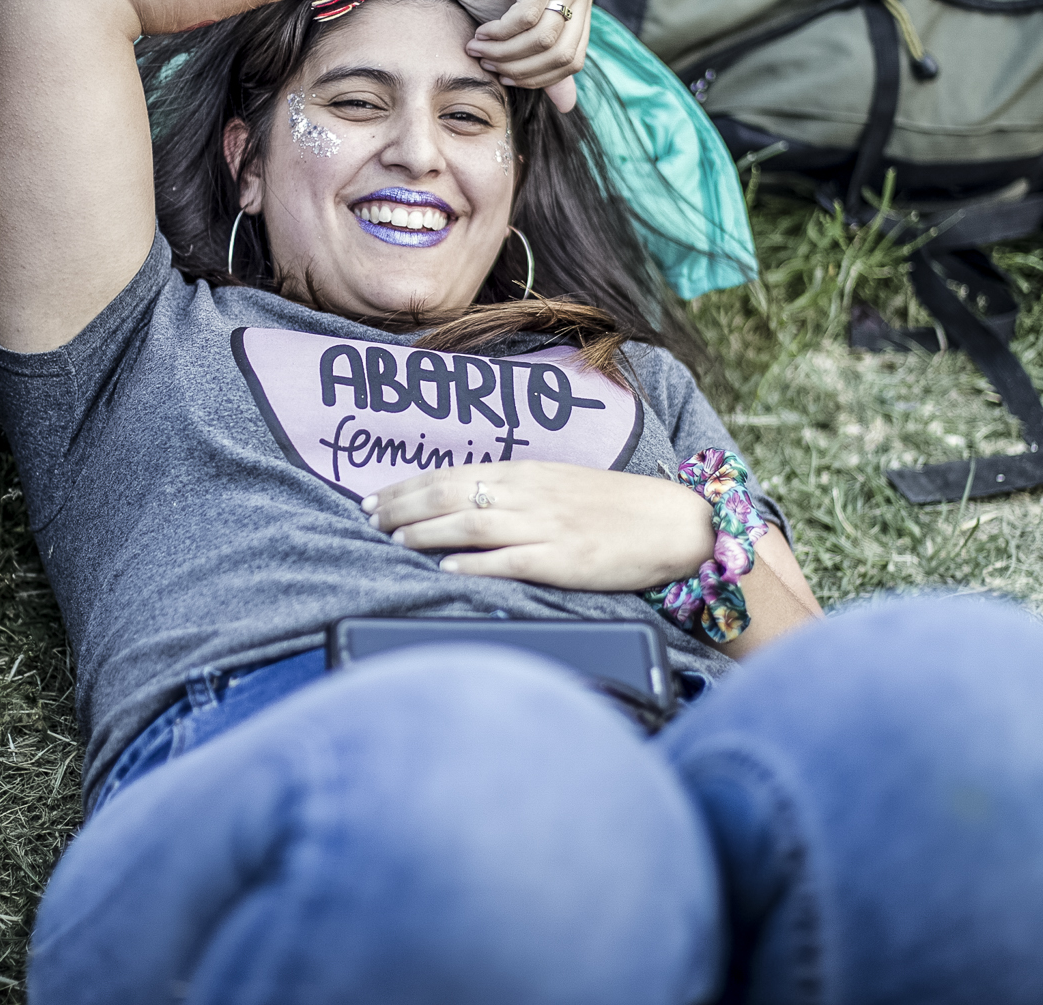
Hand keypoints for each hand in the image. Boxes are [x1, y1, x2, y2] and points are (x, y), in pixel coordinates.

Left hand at [361, 461, 713, 592]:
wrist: (674, 524)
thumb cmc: (617, 507)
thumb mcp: (560, 486)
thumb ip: (516, 492)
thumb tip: (466, 503)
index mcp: (528, 473)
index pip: (453, 474)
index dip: (408, 486)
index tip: (374, 497)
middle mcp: (531, 494)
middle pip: (451, 494)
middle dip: (404, 506)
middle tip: (369, 517)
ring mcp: (546, 526)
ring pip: (471, 524)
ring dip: (427, 532)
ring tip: (393, 539)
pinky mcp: (564, 559)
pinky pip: (510, 560)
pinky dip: (474, 564)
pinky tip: (446, 568)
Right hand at [410, 0, 593, 111]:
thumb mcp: (514, 34)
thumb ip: (541, 64)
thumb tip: (569, 106)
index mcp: (581, 2)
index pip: (573, 61)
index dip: (536, 79)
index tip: (502, 76)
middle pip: (563, 53)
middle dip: (520, 68)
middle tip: (488, 64)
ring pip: (545, 37)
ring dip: (506, 52)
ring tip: (479, 48)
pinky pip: (528, 15)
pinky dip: (501, 32)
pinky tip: (482, 31)